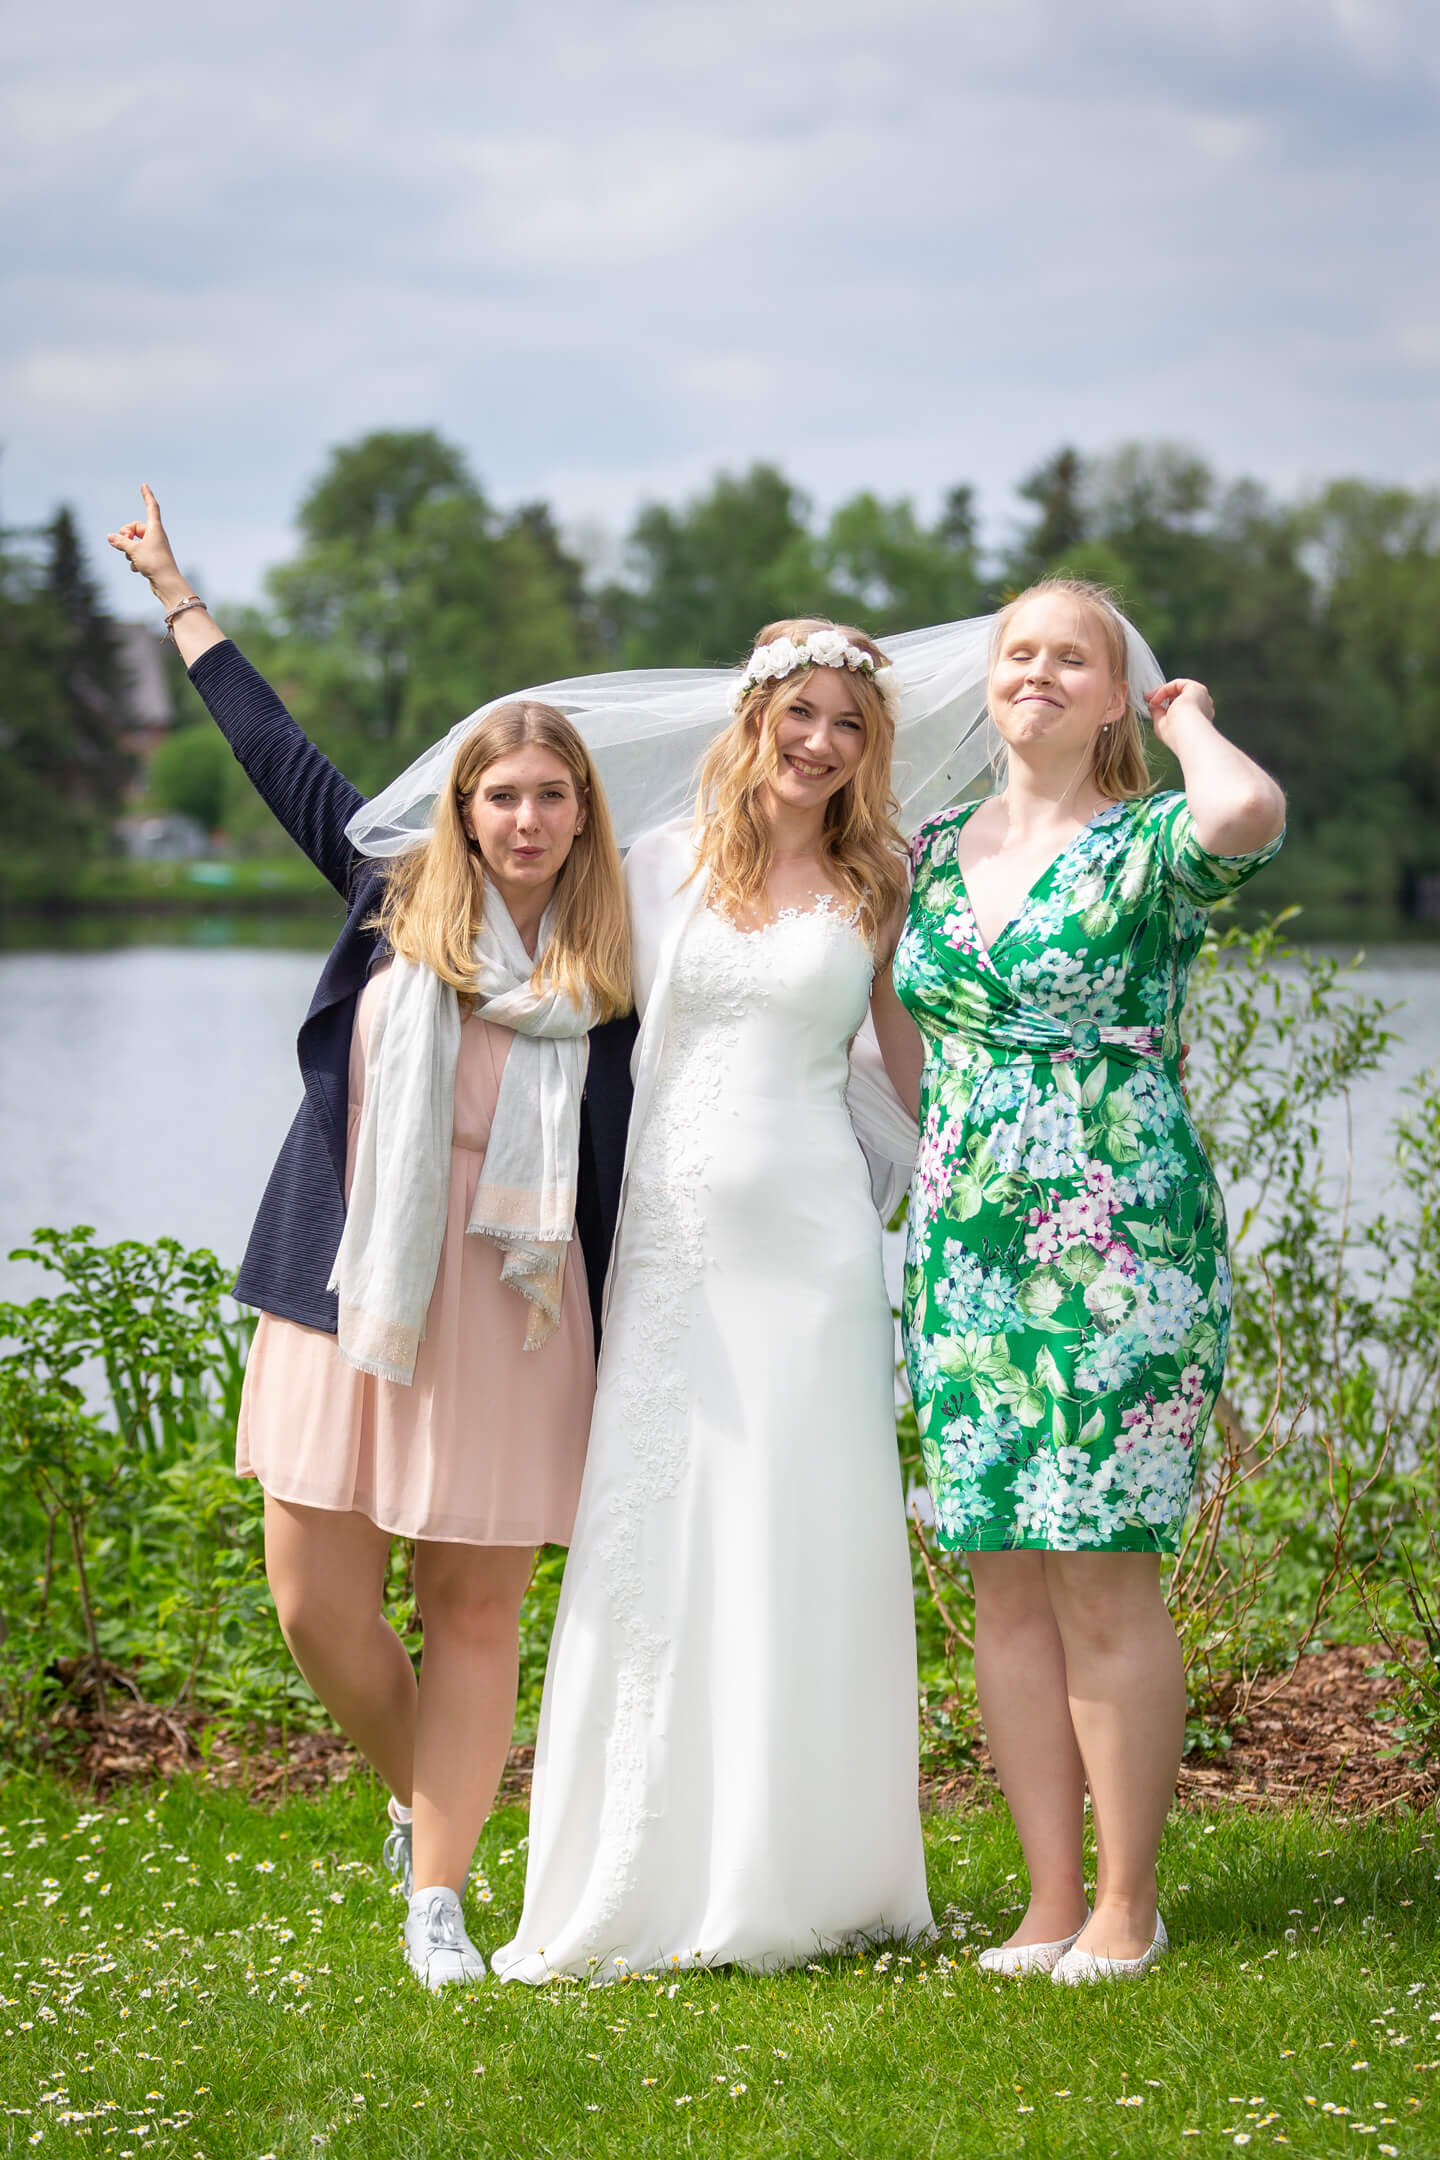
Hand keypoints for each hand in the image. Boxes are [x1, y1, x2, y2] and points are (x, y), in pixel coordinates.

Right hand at [105, 484, 187, 604]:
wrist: (167, 584)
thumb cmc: (154, 564)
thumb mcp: (133, 550)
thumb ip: (120, 541)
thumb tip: (109, 536)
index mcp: (155, 529)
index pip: (151, 507)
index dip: (147, 496)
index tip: (144, 485)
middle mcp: (156, 536)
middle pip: (135, 528)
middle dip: (126, 534)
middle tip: (125, 543)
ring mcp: (154, 547)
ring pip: (135, 543)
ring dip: (129, 551)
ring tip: (134, 559)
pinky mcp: (152, 559)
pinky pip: (138, 555)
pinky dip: (134, 561)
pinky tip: (138, 569)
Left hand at [1145, 678, 1214, 747]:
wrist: (1185, 732)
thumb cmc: (1174, 734)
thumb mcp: (1162, 724)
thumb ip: (1157, 713)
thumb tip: (1152, 704)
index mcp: (1197, 720)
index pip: (1180, 707)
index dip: (1164, 705)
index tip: (1149, 705)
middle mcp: (1202, 708)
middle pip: (1180, 697)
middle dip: (1162, 696)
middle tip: (1147, 699)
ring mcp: (1202, 698)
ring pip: (1179, 690)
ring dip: (1161, 692)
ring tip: (1150, 699)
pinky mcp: (1198, 689)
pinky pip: (1178, 684)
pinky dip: (1165, 689)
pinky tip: (1157, 698)